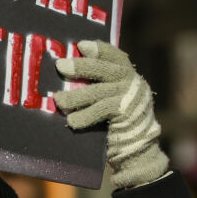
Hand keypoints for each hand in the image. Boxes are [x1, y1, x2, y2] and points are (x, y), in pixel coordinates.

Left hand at [55, 40, 169, 189]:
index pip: (115, 56)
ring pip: (100, 92)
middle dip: (82, 66)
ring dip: (76, 95)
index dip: (99, 49)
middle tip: (61, 66)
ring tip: (59, 100)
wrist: (137, 152)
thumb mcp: (112, 99)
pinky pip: (101, 110)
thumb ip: (100, 86)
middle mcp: (134, 83)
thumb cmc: (116, 125)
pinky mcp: (127, 115)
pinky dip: (84, 115)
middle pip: (106, 69)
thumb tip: (67, 74)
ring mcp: (132, 99)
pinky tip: (72, 121)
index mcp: (130, 76)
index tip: (81, 45)